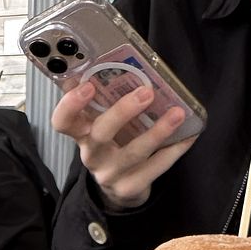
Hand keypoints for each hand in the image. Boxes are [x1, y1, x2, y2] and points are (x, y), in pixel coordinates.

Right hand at [51, 80, 196, 210]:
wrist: (120, 189)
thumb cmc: (114, 144)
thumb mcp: (103, 123)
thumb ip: (105, 100)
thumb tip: (118, 60)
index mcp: (81, 134)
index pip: (62, 121)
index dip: (71, 105)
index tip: (88, 86)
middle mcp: (92, 154)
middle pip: (100, 133)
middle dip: (122, 112)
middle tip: (146, 93)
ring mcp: (110, 174)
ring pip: (133, 153)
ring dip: (157, 131)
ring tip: (177, 114)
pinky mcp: (130, 188)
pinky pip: (155, 168)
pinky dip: (174, 150)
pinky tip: (188, 135)